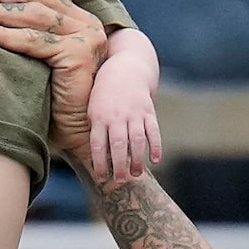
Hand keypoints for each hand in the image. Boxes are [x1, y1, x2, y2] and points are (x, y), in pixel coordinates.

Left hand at [0, 0, 109, 168]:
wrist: (77, 134)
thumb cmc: (51, 100)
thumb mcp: (36, 55)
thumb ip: (24, 29)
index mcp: (77, 15)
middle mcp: (85, 20)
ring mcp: (85, 35)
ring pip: (32, 11)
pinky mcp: (77, 54)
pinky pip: (31, 39)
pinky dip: (1, 33)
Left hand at [83, 63, 161, 186]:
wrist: (126, 68)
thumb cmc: (105, 92)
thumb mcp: (93, 106)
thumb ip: (95, 128)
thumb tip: (94, 157)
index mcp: (99, 117)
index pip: (98, 145)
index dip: (99, 163)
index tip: (101, 178)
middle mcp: (117, 116)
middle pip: (118, 145)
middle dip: (119, 166)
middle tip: (121, 181)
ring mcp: (134, 114)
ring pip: (137, 140)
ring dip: (137, 160)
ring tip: (136, 174)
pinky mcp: (148, 111)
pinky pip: (153, 132)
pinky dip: (155, 147)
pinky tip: (155, 160)